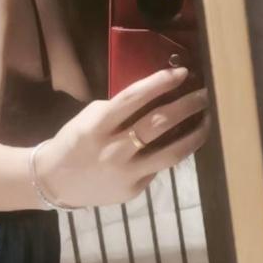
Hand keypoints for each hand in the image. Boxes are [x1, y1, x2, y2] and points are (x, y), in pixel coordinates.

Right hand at [34, 67, 209, 207]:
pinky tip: (183, 143)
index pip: (134, 98)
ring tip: (208, 121)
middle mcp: (114, 150)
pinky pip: (159, 167)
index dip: (160, 83)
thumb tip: (156, 96)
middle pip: (160, 124)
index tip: (182, 72)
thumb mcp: (89, 119)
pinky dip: (172, 153)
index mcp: (97, 125)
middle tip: (205, 95)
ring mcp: (127, 173)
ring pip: (172, 153)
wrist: (54, 182)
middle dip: (188, 106)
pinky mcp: (135, 189)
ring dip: (195, 134)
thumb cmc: (74, 142)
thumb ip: (119, 109)